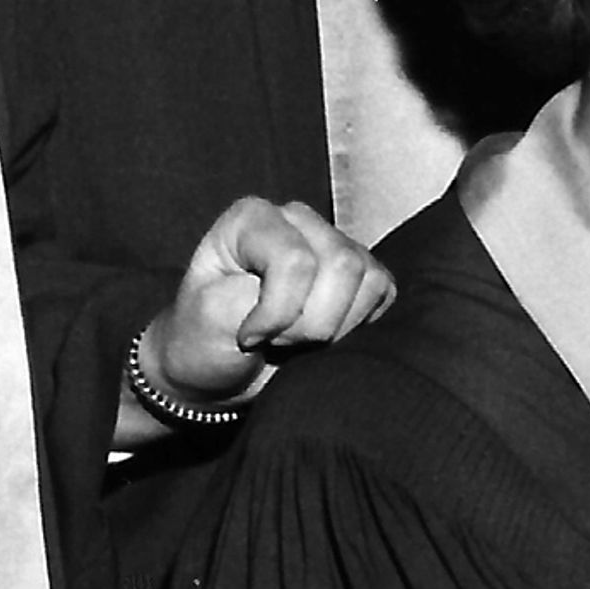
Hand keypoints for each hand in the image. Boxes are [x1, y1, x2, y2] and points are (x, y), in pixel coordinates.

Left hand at [143, 195, 396, 403]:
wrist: (219, 369)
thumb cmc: (205, 339)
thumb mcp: (210, 317)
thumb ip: (258, 299)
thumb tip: (311, 308)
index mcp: (253, 219)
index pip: (296, 261)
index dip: (280, 313)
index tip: (248, 338)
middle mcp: (297, 220)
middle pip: (342, 266)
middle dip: (311, 323)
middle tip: (276, 339)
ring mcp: (333, 243)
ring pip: (369, 280)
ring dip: (334, 328)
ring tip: (296, 337)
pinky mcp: (360, 274)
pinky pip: (384, 294)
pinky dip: (357, 327)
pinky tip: (321, 335)